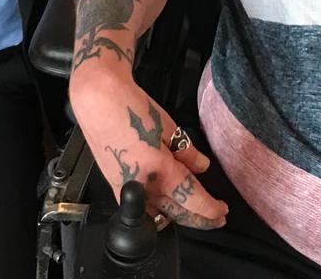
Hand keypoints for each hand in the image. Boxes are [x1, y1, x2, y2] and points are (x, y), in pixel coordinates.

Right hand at [70, 65, 228, 228]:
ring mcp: (127, 190)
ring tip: (196, 212)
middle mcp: (144, 186)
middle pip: (178, 214)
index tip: (222, 211)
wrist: (98, 100)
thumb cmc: (130, 107)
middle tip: (217, 218)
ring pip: (160, 216)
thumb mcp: (168, 126)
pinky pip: (142, 209)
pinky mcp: (115, 187)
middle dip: (201, 219)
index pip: (193, 200)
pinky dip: (158, 212)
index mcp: (160, 170)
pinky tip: (167, 205)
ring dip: (180, 217)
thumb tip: (201, 167)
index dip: (211, 209)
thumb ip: (187, 151)